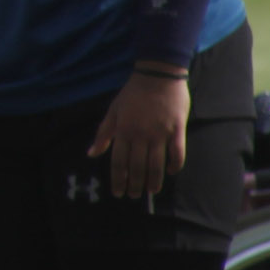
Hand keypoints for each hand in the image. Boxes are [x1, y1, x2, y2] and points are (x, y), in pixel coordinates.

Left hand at [89, 67, 190, 199]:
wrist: (158, 75)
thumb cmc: (132, 93)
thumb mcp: (113, 110)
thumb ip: (103, 133)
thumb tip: (91, 153)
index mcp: (123, 131)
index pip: (118, 162)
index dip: (118, 179)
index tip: (118, 192)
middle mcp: (140, 136)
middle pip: (137, 167)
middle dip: (135, 184)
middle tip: (134, 195)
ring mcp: (160, 134)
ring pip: (156, 164)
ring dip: (154, 180)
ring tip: (151, 191)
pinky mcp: (177, 130)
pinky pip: (177, 153)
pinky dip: (175, 165)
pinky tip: (171, 172)